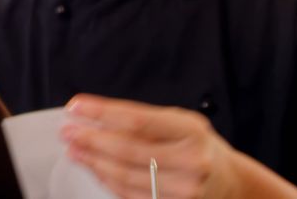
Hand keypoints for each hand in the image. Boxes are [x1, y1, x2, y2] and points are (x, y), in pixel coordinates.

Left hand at [60, 94, 239, 198]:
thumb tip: (94, 117)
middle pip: (127, 150)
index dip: (102, 112)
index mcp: (191, 130)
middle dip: (91, 139)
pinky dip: (106, 180)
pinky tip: (94, 167)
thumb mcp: (179, 122)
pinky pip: (129, 195)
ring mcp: (184, 190)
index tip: (77, 106)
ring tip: (74, 149)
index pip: (138, 119)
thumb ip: (142, 120)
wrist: (228, 182)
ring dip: (93, 162)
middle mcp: (191, 161)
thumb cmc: (196, 145)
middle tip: (68, 131)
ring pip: (125, 177)